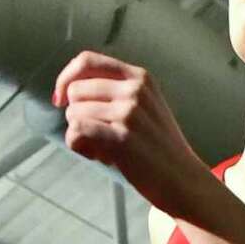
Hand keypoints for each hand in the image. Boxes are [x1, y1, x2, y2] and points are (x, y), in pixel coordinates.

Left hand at [53, 52, 211, 217]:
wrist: (184, 181)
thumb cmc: (160, 150)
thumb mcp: (146, 107)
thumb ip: (116, 92)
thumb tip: (69, 91)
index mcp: (140, 77)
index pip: (87, 61)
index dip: (66, 78)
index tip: (60, 99)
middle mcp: (135, 90)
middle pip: (75, 91)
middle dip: (76, 115)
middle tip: (97, 138)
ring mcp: (129, 113)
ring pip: (74, 113)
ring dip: (79, 135)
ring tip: (103, 150)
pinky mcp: (122, 138)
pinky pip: (77, 131)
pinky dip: (78, 146)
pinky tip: (97, 157)